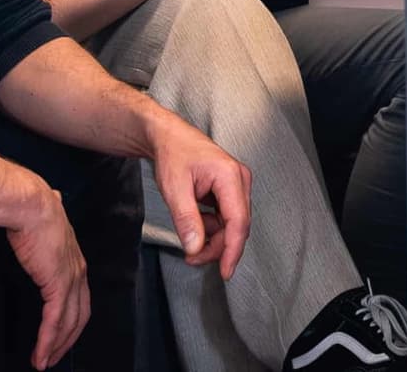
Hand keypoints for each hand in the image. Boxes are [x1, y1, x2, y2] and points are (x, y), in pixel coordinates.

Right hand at [6, 182, 89, 369]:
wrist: (28, 204)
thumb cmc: (33, 208)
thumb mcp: (46, 217)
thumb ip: (49, 218)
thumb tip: (52, 200)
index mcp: (74, 257)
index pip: (80, 297)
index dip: (72, 319)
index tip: (61, 334)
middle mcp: (77, 269)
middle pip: (80, 315)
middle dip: (68, 340)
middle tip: (54, 356)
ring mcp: (70, 278)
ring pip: (68, 322)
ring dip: (56, 346)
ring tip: (43, 362)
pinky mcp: (57, 284)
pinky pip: (54, 321)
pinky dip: (47, 341)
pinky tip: (40, 354)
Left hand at [150, 112, 251, 280]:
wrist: (167, 135)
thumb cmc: (172, 152)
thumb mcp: (174, 187)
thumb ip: (186, 219)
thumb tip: (195, 247)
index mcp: (230, 175)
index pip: (239, 221)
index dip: (232, 250)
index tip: (225, 272)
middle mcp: (239, 179)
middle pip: (236, 226)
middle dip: (217, 247)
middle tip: (192, 257)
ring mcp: (236, 184)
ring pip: (232, 225)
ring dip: (213, 239)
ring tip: (190, 241)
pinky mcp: (229, 190)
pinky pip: (226, 218)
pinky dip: (212, 228)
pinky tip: (196, 224)